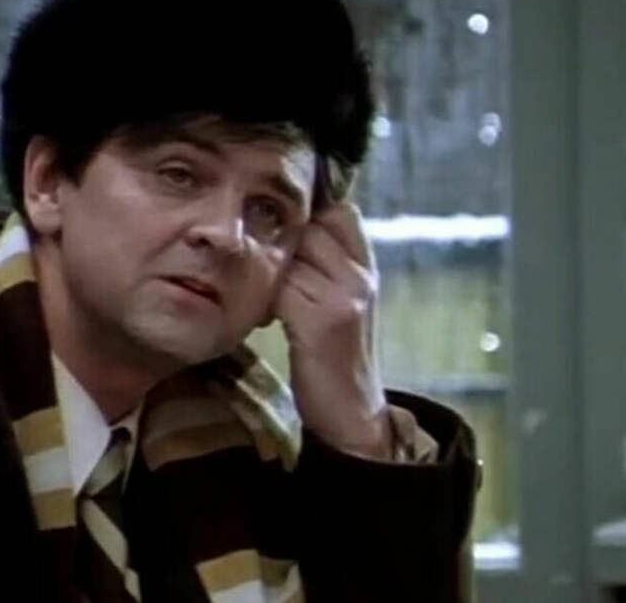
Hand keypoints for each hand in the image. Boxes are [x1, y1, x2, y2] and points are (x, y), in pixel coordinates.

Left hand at [275, 203, 391, 459]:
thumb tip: (285, 228)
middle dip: (276, 244)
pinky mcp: (320, 320)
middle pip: (306, 228)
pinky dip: (264, 300)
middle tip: (258, 267)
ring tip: (263, 298)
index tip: (279, 232)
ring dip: (265, 272)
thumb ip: (326, 265)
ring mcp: (343, 296)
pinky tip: (266, 319)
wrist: (353, 415)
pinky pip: (279, 289)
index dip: (306, 214)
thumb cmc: (337, 355)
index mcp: (366, 266)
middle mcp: (360, 275)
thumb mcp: (342, 301)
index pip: (337, 210)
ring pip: (288, 256)